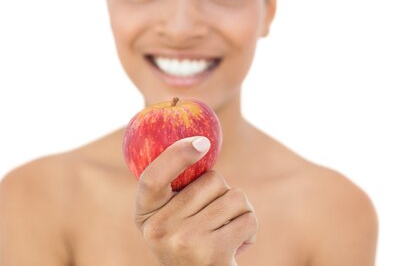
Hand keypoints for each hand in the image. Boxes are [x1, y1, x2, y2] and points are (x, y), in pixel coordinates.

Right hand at [134, 136, 257, 265]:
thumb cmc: (189, 244)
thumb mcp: (169, 219)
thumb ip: (176, 190)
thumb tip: (199, 141)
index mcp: (145, 214)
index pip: (152, 178)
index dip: (176, 155)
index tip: (201, 142)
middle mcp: (159, 229)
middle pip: (211, 181)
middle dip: (223, 192)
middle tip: (215, 216)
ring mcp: (184, 241)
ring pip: (234, 197)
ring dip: (240, 211)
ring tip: (226, 231)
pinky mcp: (212, 254)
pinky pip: (248, 219)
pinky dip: (250, 229)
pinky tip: (236, 245)